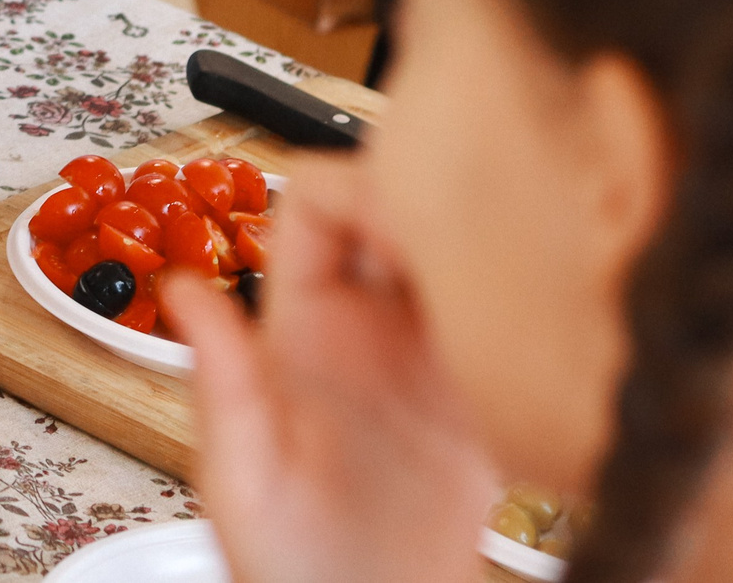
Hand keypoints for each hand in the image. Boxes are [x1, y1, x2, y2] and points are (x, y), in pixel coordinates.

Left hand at [162, 159, 495, 582]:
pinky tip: (553, 315)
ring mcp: (424, 356)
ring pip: (457, 257)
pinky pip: (509, 324)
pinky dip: (533, 306)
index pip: (316, 206)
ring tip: (532, 253)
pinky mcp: (480, 397)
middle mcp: (362, 325)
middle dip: (438, 194)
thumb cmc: (286, 558)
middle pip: (395, 212)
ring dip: (491, 243)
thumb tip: (180, 288)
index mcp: (299, 324)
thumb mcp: (243, 470)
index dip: (360, 187)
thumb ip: (221, 377)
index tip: (408, 212)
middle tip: (492, 215)